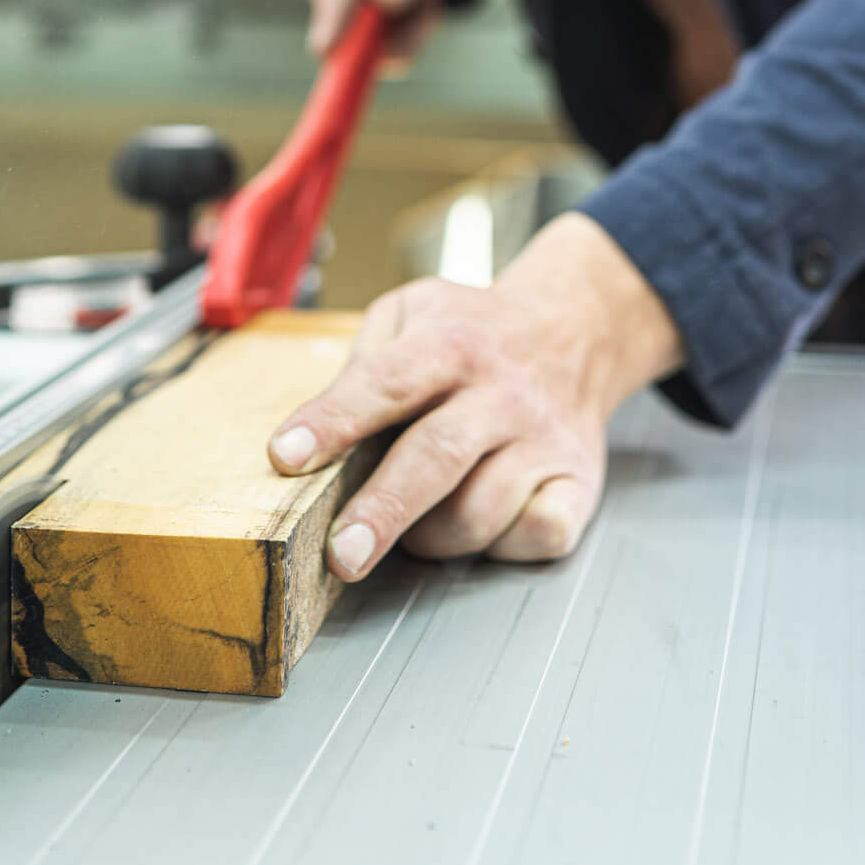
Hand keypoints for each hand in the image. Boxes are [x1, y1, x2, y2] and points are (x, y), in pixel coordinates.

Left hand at [267, 213, 685, 577]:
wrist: (576, 327)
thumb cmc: (475, 331)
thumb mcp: (413, 310)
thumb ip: (365, 359)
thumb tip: (322, 427)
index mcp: (450, 344)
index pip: (384, 382)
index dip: (333, 421)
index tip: (285, 457)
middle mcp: (500, 391)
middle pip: (436, 456)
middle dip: (384, 510)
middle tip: (341, 554)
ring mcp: (543, 439)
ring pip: (480, 512)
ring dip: (432, 535)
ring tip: (417, 519)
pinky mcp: (578, 480)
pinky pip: (538, 533)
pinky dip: (505, 544)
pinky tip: (488, 520)